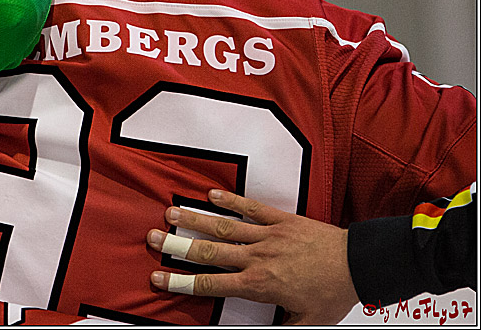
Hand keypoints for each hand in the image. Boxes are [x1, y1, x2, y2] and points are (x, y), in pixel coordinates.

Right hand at [146, 189, 358, 324]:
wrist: (359, 264)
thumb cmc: (332, 294)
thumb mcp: (305, 322)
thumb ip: (278, 327)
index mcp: (260, 285)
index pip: (212, 285)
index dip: (182, 283)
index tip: (159, 279)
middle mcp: (257, 258)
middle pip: (209, 252)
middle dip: (177, 246)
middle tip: (153, 239)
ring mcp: (268, 235)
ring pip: (224, 227)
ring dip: (195, 219)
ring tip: (170, 213)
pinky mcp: (281, 219)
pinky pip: (252, 208)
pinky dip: (232, 200)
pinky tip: (212, 194)